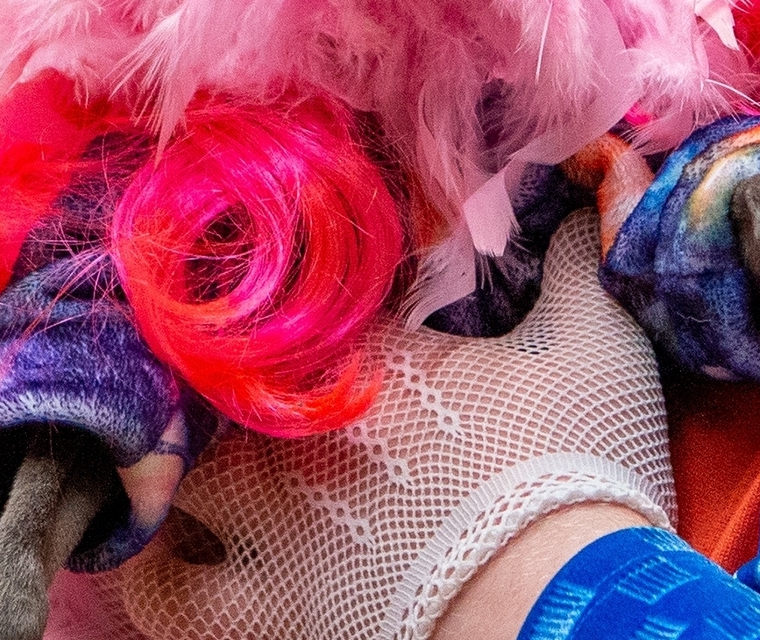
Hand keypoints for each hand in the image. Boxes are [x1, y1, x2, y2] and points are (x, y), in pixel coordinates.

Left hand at [116, 211, 672, 639]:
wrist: (562, 613)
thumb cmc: (577, 469)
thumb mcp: (599, 340)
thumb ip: (578, 251)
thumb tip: (595, 164)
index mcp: (359, 358)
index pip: (298, 301)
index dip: (299, 310)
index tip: (326, 326)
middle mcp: (288, 435)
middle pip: (197, 394)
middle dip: (211, 396)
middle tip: (249, 410)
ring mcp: (260, 531)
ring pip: (161, 497)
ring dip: (173, 491)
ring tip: (202, 494)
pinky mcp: (257, 619)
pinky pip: (163, 601)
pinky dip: (167, 585)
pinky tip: (193, 574)